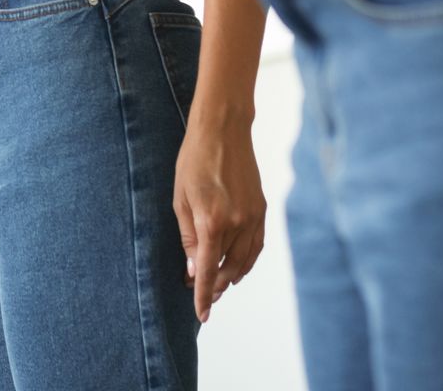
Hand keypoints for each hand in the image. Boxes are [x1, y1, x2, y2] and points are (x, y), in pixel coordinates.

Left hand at [174, 119, 265, 321]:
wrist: (223, 130)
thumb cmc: (194, 160)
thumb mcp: (180, 200)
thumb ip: (188, 238)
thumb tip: (194, 270)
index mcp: (211, 222)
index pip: (208, 272)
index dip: (203, 296)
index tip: (201, 314)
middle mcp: (237, 224)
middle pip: (228, 270)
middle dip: (216, 286)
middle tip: (204, 294)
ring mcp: (253, 217)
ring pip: (245, 261)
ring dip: (232, 276)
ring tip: (220, 284)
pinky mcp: (262, 209)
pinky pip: (257, 245)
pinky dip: (248, 260)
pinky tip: (238, 264)